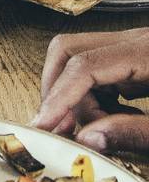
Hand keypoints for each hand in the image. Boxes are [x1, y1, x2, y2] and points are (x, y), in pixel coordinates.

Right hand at [36, 25, 148, 150]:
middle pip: (69, 51)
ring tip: (103, 128)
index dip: (59, 98)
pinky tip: (114, 118)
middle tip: (65, 128)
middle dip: (59, 94)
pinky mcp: (131, 60)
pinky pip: (94, 73)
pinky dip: (93, 100)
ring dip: (77, 100)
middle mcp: (135, 42)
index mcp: (147, 52)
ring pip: (77, 62)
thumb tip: (88, 139)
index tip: (44, 125)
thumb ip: (133, 133)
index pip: (84, 65)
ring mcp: (131, 49)